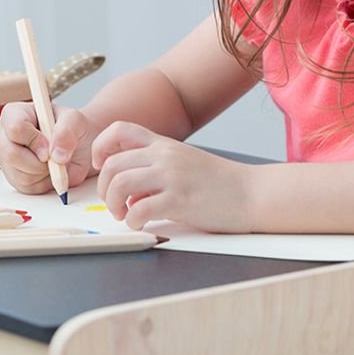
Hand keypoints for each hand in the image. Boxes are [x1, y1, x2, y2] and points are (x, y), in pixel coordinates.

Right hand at [0, 101, 96, 195]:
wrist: (75, 146)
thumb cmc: (70, 129)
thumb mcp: (75, 121)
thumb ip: (67, 131)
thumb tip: (57, 154)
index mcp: (14, 114)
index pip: (15, 128)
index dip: (35, 140)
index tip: (49, 147)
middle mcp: (4, 136)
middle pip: (12, 155)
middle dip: (40, 161)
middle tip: (55, 156)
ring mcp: (5, 158)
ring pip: (20, 175)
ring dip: (44, 173)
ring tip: (53, 161)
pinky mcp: (13, 178)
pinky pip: (26, 187)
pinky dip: (44, 183)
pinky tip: (49, 171)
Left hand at [92, 121, 255, 231]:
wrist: (252, 193)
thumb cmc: (219, 183)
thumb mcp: (184, 162)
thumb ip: (154, 168)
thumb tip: (128, 190)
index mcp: (164, 144)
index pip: (119, 129)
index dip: (101, 146)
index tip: (101, 165)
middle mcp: (165, 156)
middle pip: (112, 164)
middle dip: (104, 189)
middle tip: (114, 204)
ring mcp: (172, 177)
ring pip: (120, 184)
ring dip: (113, 204)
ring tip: (124, 216)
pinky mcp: (180, 201)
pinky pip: (139, 210)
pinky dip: (132, 221)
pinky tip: (141, 225)